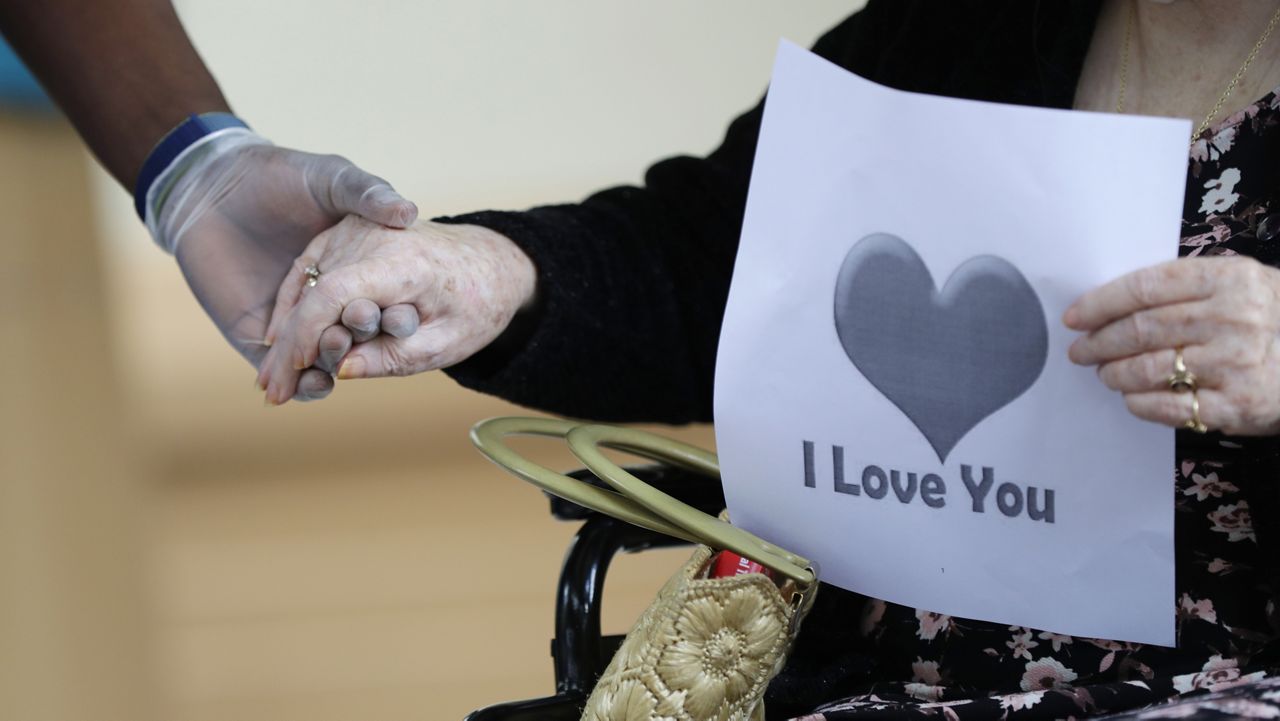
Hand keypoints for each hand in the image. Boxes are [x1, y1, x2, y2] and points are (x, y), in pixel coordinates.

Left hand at [152, 132, 417, 400]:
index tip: (406, 324)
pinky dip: (304, 386)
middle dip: (363, 350)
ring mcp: (294, 321)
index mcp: (353, 269)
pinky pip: (285, 371)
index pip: (381, 304)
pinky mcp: (258, 335)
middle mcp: (328, 299)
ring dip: (335, 371)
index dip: (396, 319)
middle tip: (366, 349)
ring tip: (340, 371)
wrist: (212, 186)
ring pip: (323, 361)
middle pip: (354, 337)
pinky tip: (316, 384)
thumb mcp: (332, 177)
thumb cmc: (276, 175)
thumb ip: (368, 194)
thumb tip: (408, 213)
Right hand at [257, 216, 537, 404]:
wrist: (490, 262)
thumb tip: (340, 372)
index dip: (307, 334)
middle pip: (314, 292)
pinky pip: (309, 269)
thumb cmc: (476, 306)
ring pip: (306, 284)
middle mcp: (373, 236)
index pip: (336, 293)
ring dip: (286, 332)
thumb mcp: (447, 343)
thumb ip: (395, 358)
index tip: (293, 372)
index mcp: (404, 261)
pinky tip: (277, 342)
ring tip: (271, 381)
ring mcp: (356, 229)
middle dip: (289, 347)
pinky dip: (293, 304)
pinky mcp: (347, 230)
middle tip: (272, 395)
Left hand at [1064, 256, 1279, 434]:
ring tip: (1104, 374)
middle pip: (1140, 329)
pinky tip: (1132, 398)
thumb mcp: (1241, 284)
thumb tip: (1114, 303)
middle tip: (1080, 351)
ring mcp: (1236, 363)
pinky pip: (1170, 407)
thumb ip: (1187, 288)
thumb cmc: (1271, 317)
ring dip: (1114, 374)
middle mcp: (1232, 318)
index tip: (1074, 317)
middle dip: (1099, 342)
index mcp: (1227, 279)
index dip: (1100, 303)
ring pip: (1148, 368)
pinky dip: (1140, 403)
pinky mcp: (1239, 405)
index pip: (1145, 288)